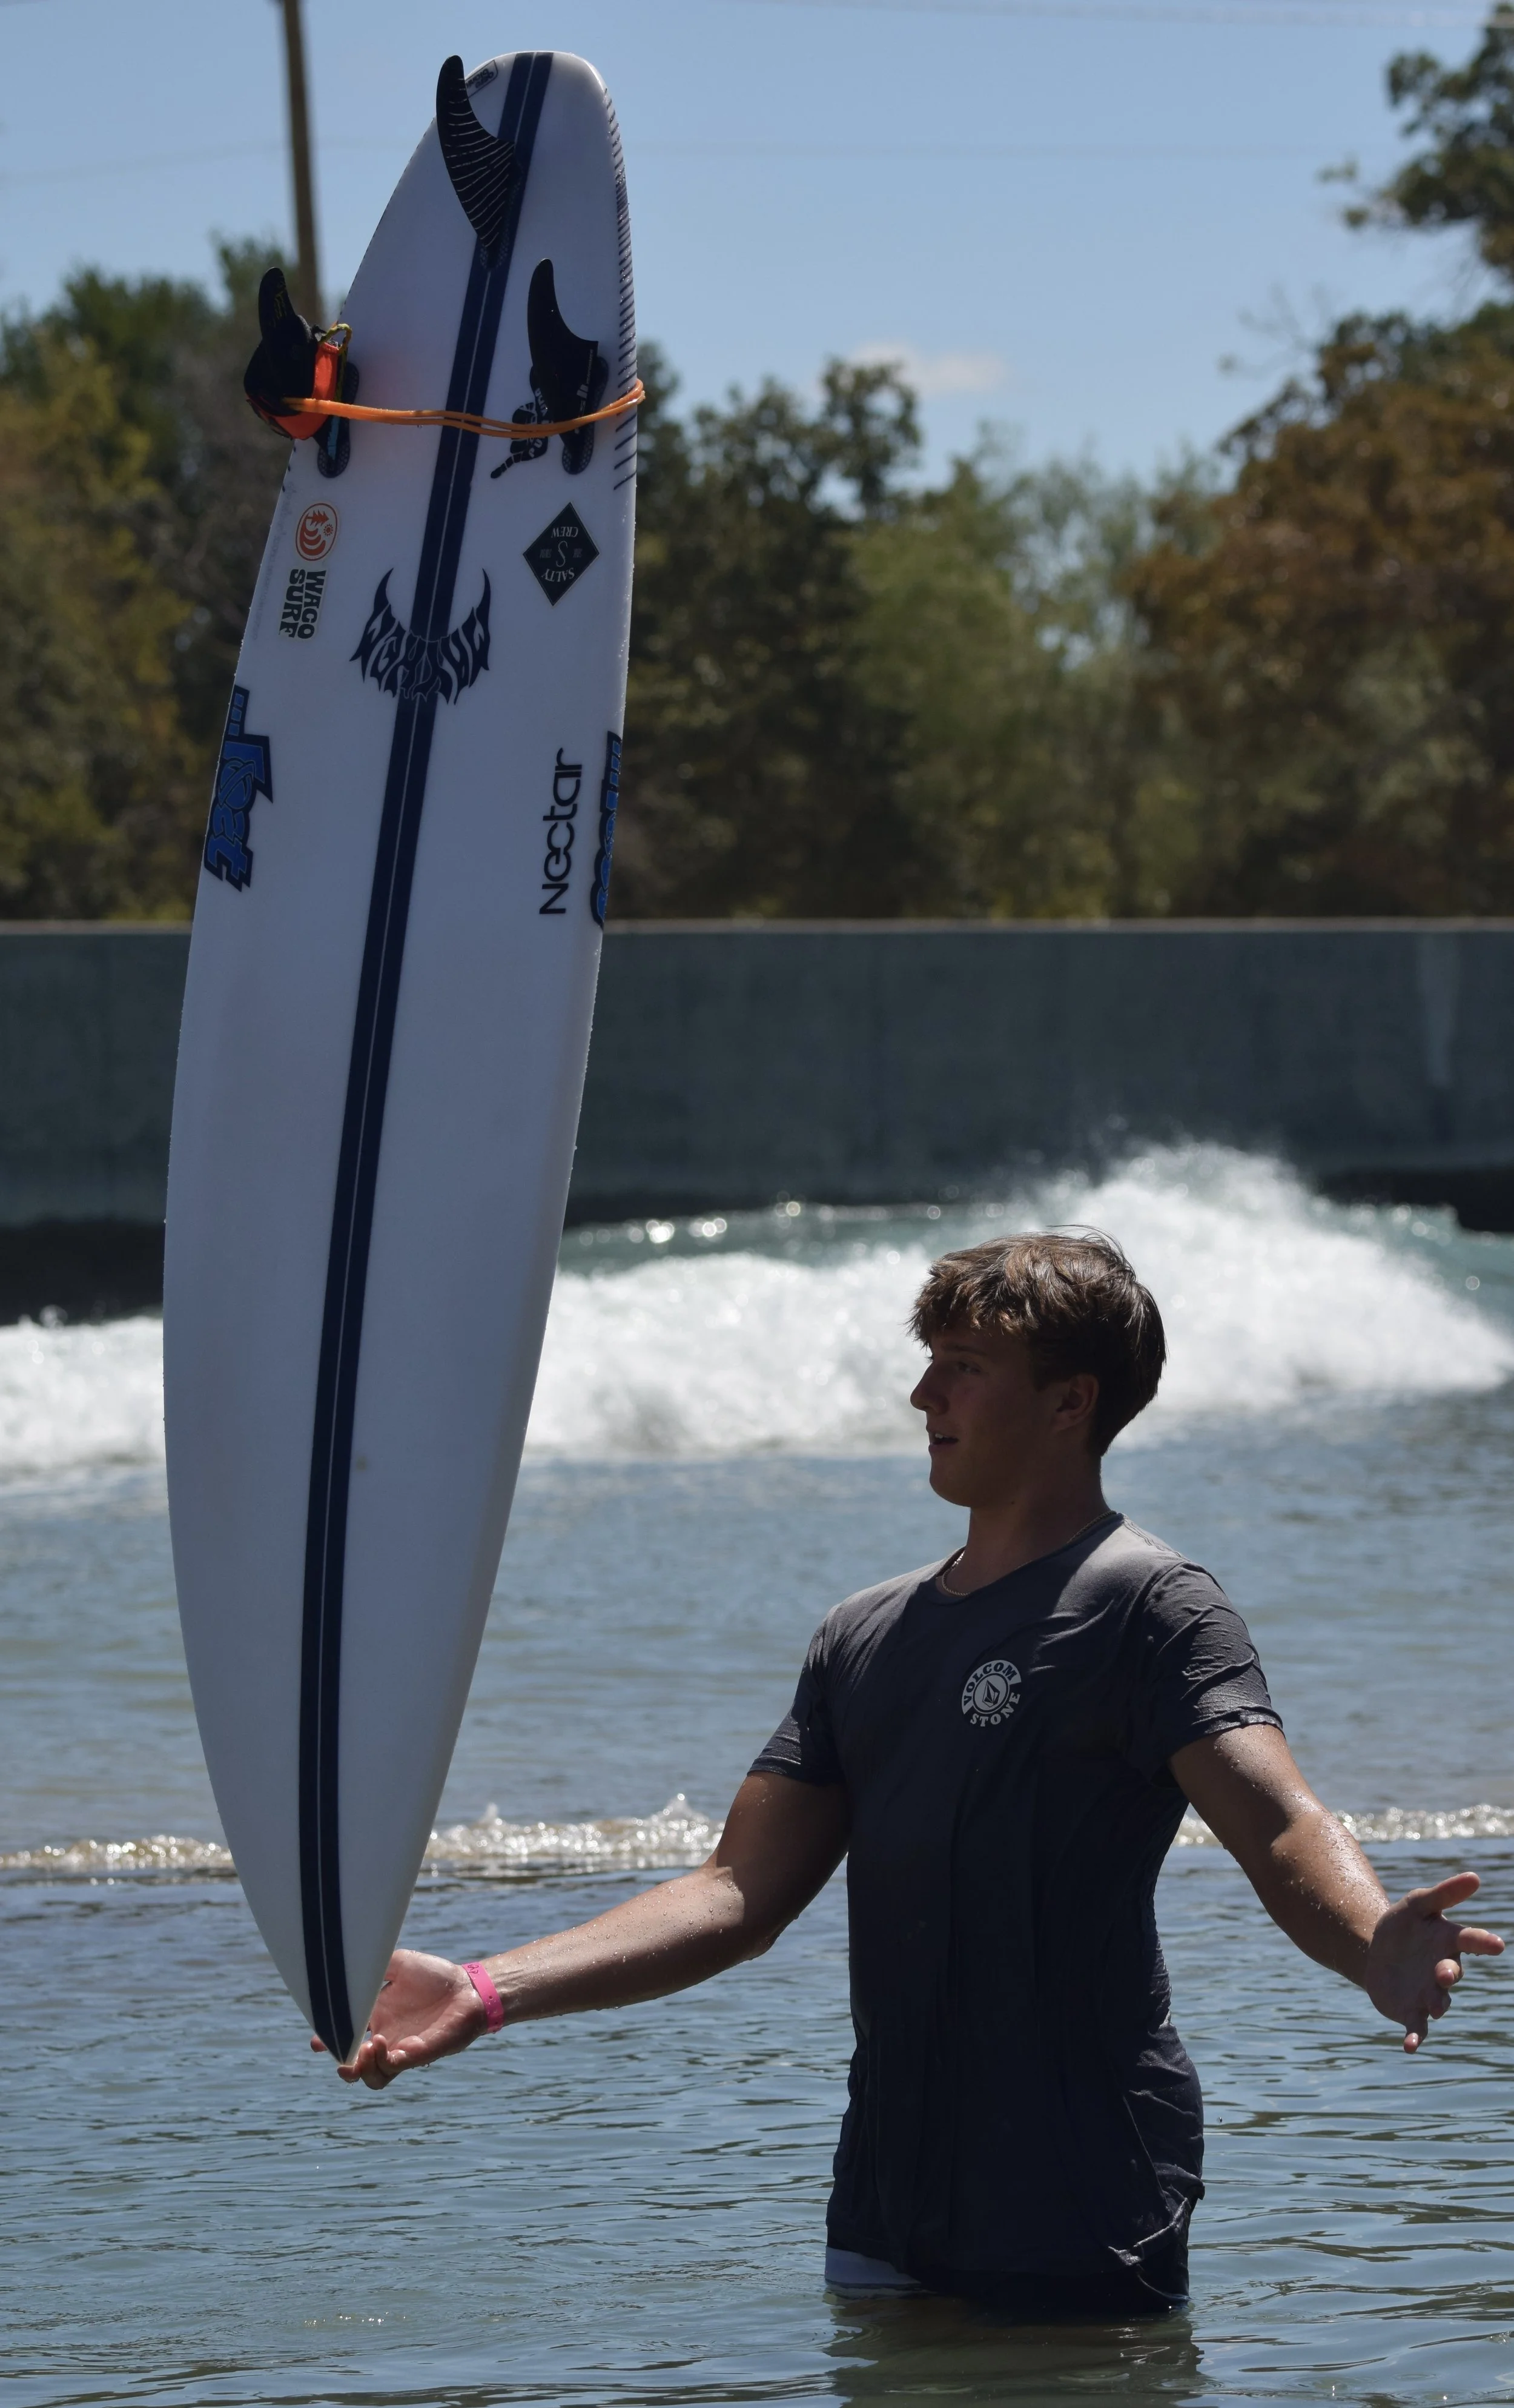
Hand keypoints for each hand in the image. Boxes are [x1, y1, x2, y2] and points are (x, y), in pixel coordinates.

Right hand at [309, 1948, 488, 2088]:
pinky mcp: (418, 2055)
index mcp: (375, 2017)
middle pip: (354, 2065)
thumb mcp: (398, 1964)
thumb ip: (373, 1966)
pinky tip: (383, 2042)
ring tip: (367, 2047)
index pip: (345, 2036)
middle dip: (342, 2063)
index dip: (328, 2041)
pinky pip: (394, 2068)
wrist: (467, 1987)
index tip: (317, 2041)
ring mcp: (400, 2049)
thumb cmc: (434, 1976)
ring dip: (362, 2067)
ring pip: (372, 2076)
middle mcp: (385, 2037)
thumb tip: (346, 1965)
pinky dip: (384, 2061)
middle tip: (336, 2052)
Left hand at [1364, 1871, 1503, 2052]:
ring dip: (1438, 2004)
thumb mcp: (1417, 1904)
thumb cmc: (1403, 1926)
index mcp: (1447, 1941)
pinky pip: (1417, 2027)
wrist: (1375, 1953)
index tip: (1496, 1944)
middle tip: (1445, 1974)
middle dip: (1449, 1973)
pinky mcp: (1412, 2012)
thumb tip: (1475, 1877)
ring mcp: (1429, 1993)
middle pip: (1451, 1972)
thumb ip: (1444, 1894)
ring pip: (1439, 2002)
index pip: (1469, 1940)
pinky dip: (1416, 2038)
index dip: (1482, 1942)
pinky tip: (1410, 2047)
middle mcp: (1442, 1969)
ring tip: (1435, 2008)